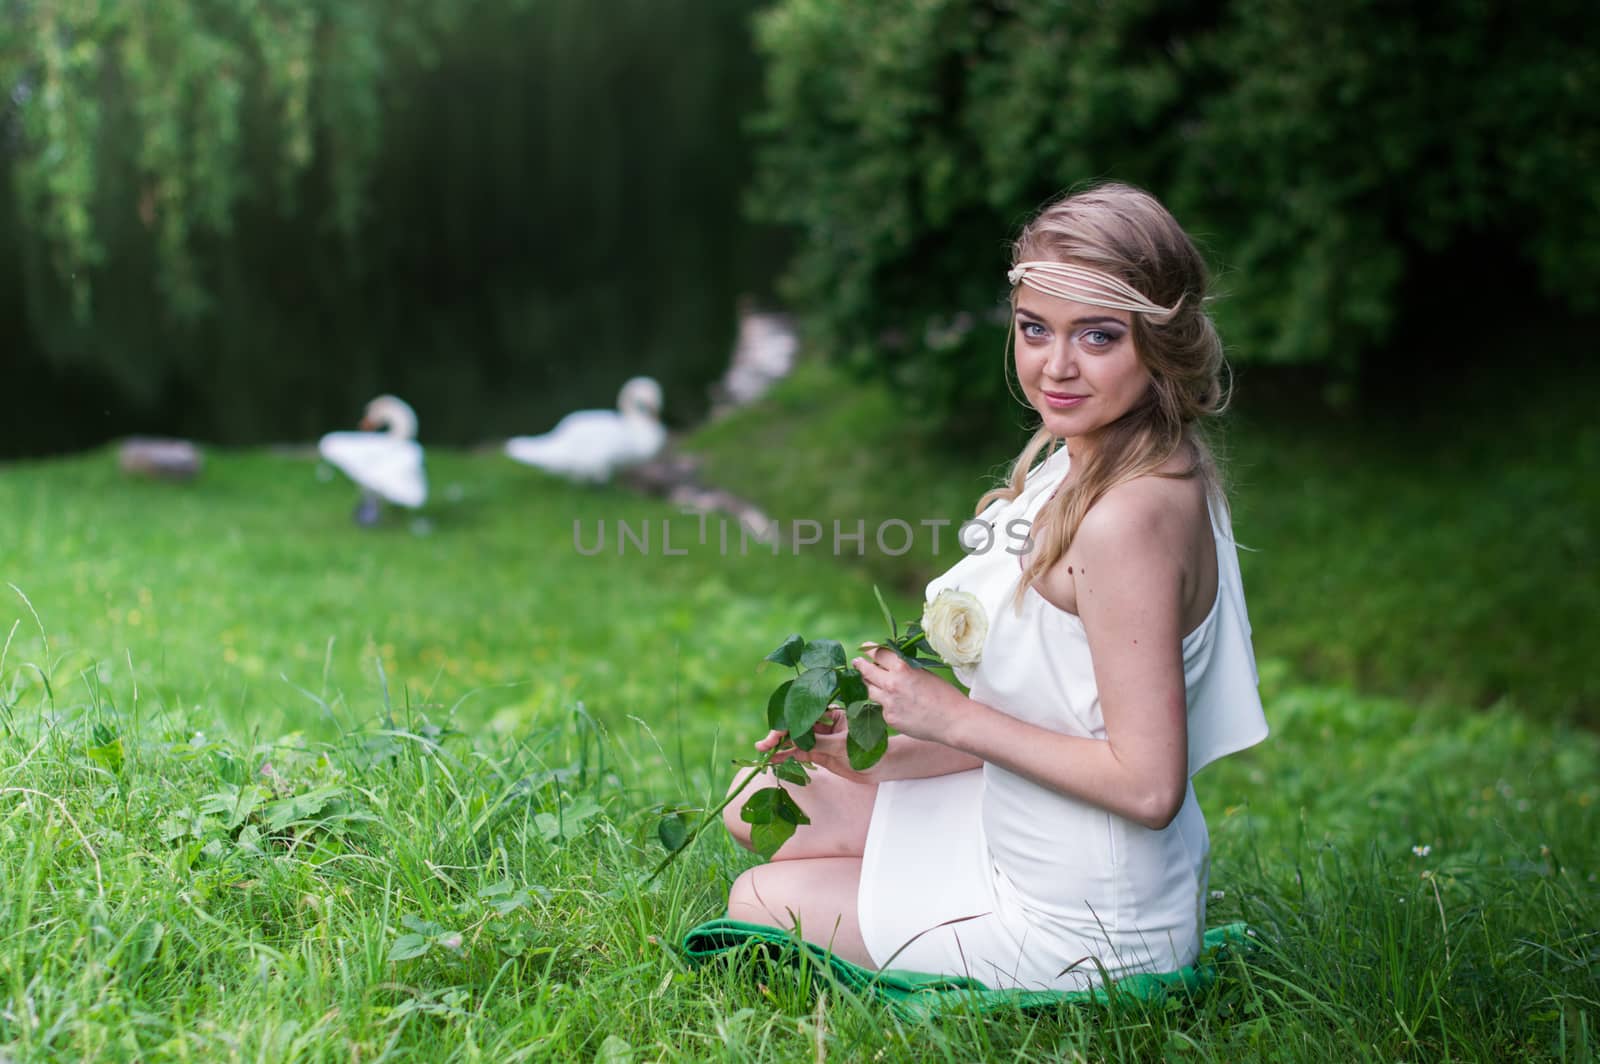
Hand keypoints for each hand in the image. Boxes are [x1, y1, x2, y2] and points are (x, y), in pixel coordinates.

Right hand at [756, 706, 882, 783]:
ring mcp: (820, 739)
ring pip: (796, 740)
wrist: (882, 767)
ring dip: (780, 745)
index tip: (778, 731)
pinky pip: (800, 753)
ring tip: (763, 751)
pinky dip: (787, 755)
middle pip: (797, 725)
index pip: (806, 713)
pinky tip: (775, 759)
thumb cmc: (870, 749)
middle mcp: (824, 723)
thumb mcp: (843, 745)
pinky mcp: (819, 754)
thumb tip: (795, 742)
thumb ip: (819, 743)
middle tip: (765, 744)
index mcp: (833, 712)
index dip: (789, 721)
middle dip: (780, 733)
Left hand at [851, 644, 968, 744]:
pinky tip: (898, 707)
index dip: (869, 650)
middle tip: (857, 663)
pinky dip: (886, 706)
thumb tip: (890, 667)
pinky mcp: (889, 718)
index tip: (864, 648)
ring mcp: (888, 702)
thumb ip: (905, 670)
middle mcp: (891, 683)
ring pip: (870, 691)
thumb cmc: (944, 695)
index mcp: (902, 668)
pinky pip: (881, 708)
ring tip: (875, 685)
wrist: (953, 720)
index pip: (878, 653)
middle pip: (867, 671)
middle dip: (860, 666)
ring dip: (872, 686)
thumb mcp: (924, 674)